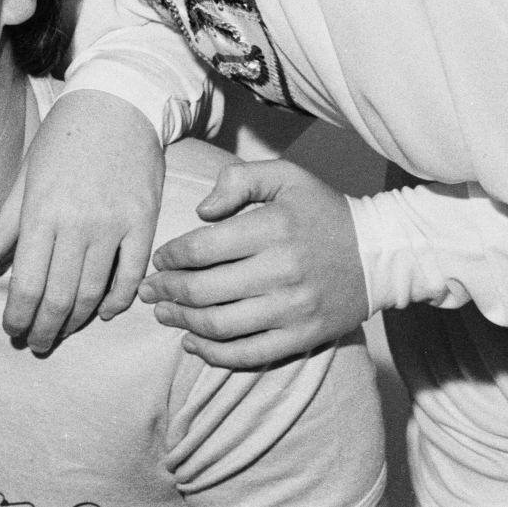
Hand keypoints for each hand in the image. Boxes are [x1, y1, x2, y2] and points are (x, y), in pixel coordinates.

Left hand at [0, 88, 161, 353]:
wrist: (117, 104)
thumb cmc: (63, 140)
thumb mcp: (25, 176)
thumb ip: (3, 225)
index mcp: (40, 211)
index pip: (26, 280)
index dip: (18, 314)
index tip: (13, 331)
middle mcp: (76, 222)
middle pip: (58, 293)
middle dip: (44, 326)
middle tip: (36, 344)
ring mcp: (113, 224)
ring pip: (93, 290)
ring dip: (76, 320)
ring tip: (62, 334)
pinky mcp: (144, 221)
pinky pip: (132, 273)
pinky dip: (120, 299)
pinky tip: (105, 313)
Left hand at [140, 158, 367, 367]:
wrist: (382, 253)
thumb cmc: (323, 211)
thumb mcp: (285, 176)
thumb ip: (238, 180)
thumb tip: (200, 211)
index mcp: (271, 230)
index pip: (201, 249)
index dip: (169, 258)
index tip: (158, 261)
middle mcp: (281, 272)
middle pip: (203, 290)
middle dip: (166, 292)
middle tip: (148, 291)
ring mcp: (293, 309)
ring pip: (220, 325)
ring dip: (182, 322)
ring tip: (163, 314)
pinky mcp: (304, 336)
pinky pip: (250, 353)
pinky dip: (214, 354)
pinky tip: (192, 343)